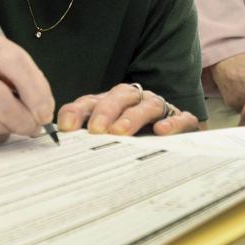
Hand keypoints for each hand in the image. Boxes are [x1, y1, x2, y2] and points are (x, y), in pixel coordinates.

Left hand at [57, 83, 198, 135]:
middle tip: (96, 129)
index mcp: (110, 102)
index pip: (90, 102)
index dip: (77, 112)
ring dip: (132, 117)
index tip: (67, 127)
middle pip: (118, 97)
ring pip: (147, 105)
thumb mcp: (107, 136)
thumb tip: (63, 148)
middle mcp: (134, 100)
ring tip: (121, 131)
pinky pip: (180, 118)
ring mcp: (158, 108)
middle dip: (105, 111)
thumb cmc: (133, 135)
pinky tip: (161, 131)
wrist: (172, 131)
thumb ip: (85, 139)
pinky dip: (171, 123)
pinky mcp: (182, 120)